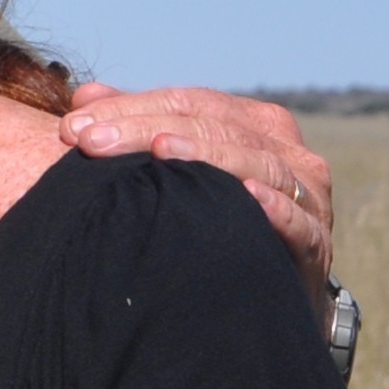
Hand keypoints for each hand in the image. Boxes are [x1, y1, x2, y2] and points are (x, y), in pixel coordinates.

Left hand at [60, 82, 335, 303]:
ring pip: (259, 164)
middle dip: (146, 128)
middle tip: (89, 142)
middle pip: (215, 126)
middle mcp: (286, 152)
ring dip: (208, 155)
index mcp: (253, 124)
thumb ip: (136, 129)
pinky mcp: (317, 244)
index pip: (188, 102)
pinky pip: (301, 223)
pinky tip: (246, 197)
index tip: (71, 127)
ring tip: (159, 150)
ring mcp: (308, 197)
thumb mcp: (176, 169)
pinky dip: (276, 208)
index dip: (129, 108)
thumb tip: (85, 97)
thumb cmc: (211, 220)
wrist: (262, 291)